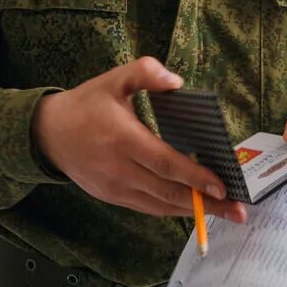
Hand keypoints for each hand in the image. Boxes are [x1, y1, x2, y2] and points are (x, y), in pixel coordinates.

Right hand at [32, 57, 246, 222]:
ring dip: (193, 211)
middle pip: (169, 192)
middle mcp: (120, 169)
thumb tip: (176, 81)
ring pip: (160, 205)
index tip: (222, 186)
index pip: (166, 164)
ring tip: (225, 214)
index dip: (195, 177)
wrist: (48, 133)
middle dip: (206, 203)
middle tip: (238, 210)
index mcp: (123, 139)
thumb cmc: (87, 104)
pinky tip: (193, 208)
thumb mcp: (113, 79)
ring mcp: (115, 187)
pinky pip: (147, 207)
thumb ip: (145, 72)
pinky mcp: (112, 196)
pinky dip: (172, 209)